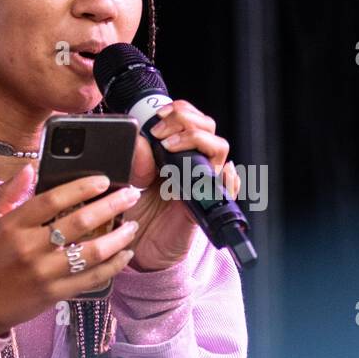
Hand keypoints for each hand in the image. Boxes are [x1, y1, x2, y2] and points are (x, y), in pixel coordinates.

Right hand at [0, 166, 142, 335]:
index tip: (103, 180)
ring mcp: (44, 273)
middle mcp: (29, 248)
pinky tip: (125, 255)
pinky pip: (91, 279)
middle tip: (131, 195)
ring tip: (132, 226)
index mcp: (12, 226)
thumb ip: (7, 192)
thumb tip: (30, 168)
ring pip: (90, 252)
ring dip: (117, 238)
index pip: (51, 199)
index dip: (81, 187)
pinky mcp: (54, 294)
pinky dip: (112, 267)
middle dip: (110, 206)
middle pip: (78, 222)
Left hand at [119, 100, 241, 271]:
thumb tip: (141, 139)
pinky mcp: (205, 206)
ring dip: (199, 141)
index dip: (180, 110)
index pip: (191, 119)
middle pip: (208, 128)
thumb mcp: (129, 180)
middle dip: (186, 122)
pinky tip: (221, 172)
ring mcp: (202, 183)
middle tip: (161, 134)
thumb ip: (134, 159)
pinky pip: (228, 190)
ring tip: (173, 147)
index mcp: (176, 153)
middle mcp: (192, 164)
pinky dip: (229, 178)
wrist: (138, 246)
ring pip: (220, 149)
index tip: (158, 116)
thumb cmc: (136, 212)